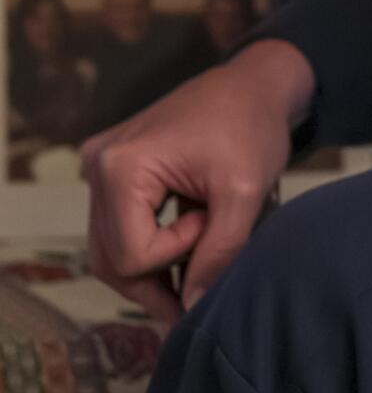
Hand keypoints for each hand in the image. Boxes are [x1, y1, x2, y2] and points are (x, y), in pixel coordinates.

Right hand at [83, 39, 316, 319]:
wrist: (252, 84)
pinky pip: (118, 226)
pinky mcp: (111, 170)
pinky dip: (148, 246)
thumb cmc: (251, 127)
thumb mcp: (245, 192)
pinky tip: (184, 253)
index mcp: (121, 167)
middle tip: (199, 293)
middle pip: (110, 258)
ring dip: (150, 271)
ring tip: (194, 276)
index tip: (213, 222)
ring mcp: (99, 167)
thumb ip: (219, 253)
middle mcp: (98, 165)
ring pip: (110, 249)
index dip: (176, 256)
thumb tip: (193, 308)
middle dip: (155, 283)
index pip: (130, 254)